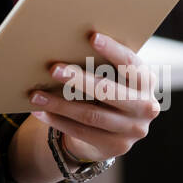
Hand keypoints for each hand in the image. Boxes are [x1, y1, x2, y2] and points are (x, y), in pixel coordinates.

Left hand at [27, 29, 160, 163]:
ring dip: (59, 104)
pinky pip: (82, 132)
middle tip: (53, 68)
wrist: (114, 131)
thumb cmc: (107, 90)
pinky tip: (40, 112)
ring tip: (36, 95)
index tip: (92, 36)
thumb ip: (101, 64)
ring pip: (90, 115)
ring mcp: (133, 129)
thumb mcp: (113, 77)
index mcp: (146, 81)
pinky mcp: (116, 146)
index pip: (131, 64)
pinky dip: (58, 121)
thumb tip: (65, 44)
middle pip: (108, 91)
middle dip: (79, 80)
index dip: (113, 50)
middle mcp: (146, 106)